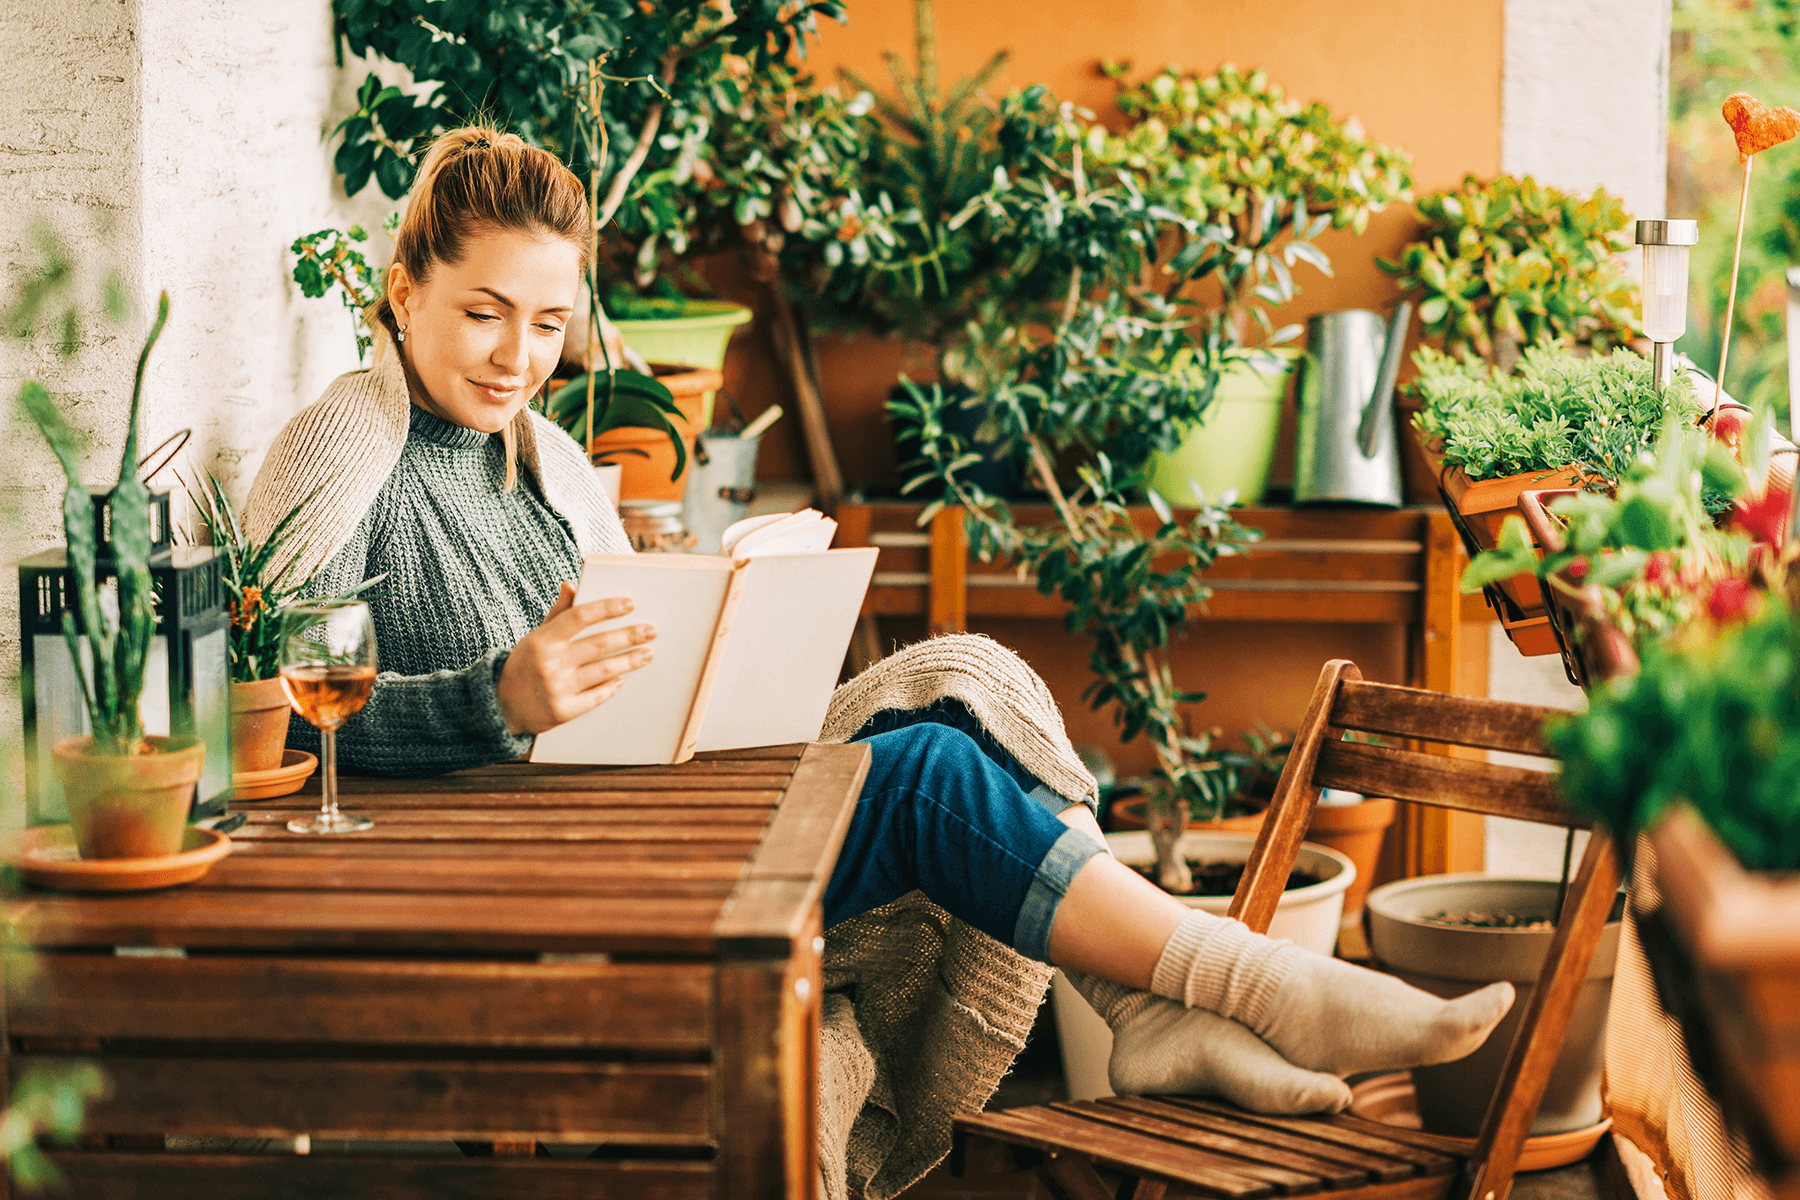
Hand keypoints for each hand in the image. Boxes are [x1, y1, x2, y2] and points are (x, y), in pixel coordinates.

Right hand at [497, 582, 655, 734]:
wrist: (500, 707)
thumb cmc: (525, 665)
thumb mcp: (535, 637)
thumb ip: (558, 613)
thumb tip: (572, 584)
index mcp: (543, 639)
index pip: (580, 616)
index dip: (607, 608)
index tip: (631, 603)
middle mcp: (551, 663)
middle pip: (599, 644)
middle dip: (630, 636)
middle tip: (652, 631)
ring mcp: (557, 689)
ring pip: (604, 671)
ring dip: (630, 661)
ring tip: (648, 654)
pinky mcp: (564, 712)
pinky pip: (597, 696)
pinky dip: (612, 686)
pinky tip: (622, 678)